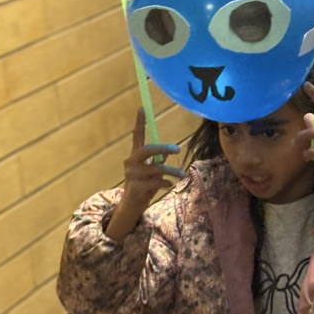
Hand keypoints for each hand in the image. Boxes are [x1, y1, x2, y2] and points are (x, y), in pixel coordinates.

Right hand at [106, 110, 183, 239]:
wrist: (132, 206)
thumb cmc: (144, 185)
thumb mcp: (152, 171)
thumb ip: (158, 160)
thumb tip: (169, 150)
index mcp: (135, 156)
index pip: (137, 136)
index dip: (139, 122)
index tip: (142, 107)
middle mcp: (131, 163)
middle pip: (146, 150)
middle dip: (162, 148)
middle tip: (177, 149)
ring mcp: (132, 175)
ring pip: (155, 169)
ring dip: (171, 171)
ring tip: (183, 175)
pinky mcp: (135, 188)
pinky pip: (155, 182)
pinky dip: (165, 183)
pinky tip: (169, 185)